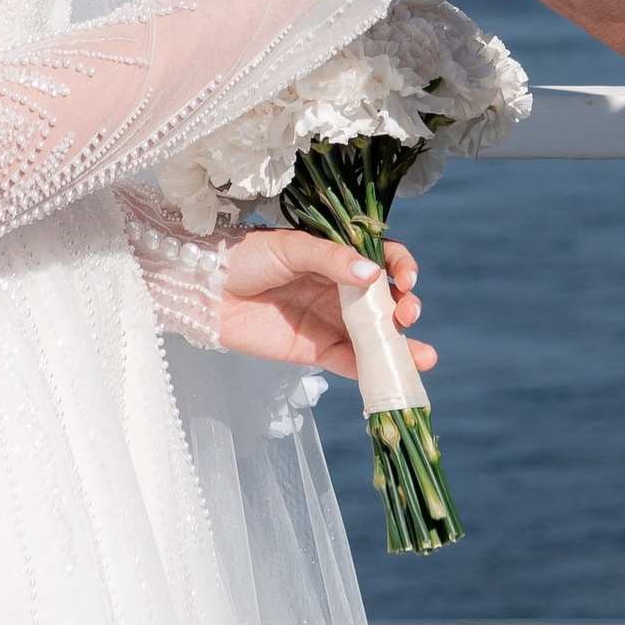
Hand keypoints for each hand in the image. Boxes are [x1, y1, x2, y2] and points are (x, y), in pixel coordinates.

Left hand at [214, 229, 435, 379]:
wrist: (202, 290)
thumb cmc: (244, 256)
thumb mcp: (289, 247)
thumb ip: (330, 260)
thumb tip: (372, 274)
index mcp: (337, 255)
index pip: (382, 258)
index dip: (400, 267)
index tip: (406, 280)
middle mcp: (340, 287)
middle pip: (385, 300)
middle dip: (405, 308)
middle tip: (407, 315)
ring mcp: (329, 320)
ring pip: (374, 336)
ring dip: (400, 347)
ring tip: (422, 358)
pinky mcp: (314, 350)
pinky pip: (348, 362)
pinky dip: (369, 371)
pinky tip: (388, 377)